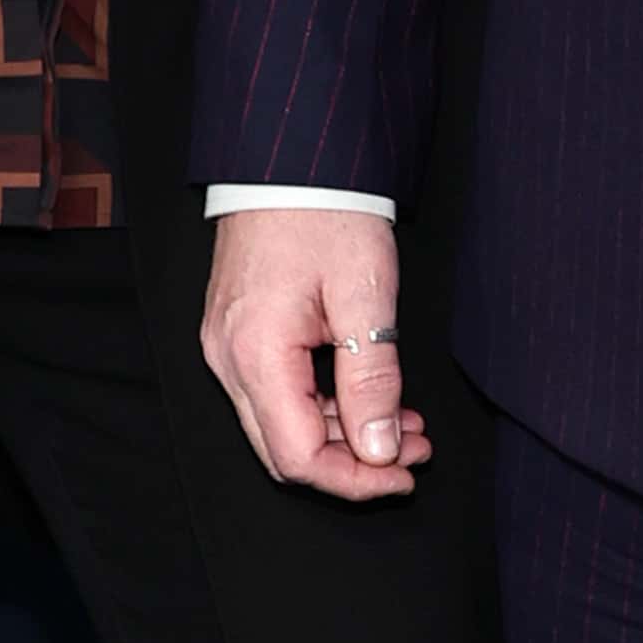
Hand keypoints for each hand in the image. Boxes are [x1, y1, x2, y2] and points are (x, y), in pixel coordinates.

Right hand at [202, 206, 429, 502]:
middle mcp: (228, 360)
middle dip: (354, 464)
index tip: (405, 472)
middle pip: (286, 453)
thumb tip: (378, 450)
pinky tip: (372, 397)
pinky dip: (328, 407)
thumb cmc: (325, 213)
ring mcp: (228, 349)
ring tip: (406, 423)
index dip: (355, 479)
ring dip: (345, 436)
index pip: (299, 457)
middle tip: (415, 450)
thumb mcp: (365, 295)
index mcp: (255, 353)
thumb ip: (372, 378)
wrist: (289, 162)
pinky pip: (279, 395)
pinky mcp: (239, 336)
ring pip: (284, 427)